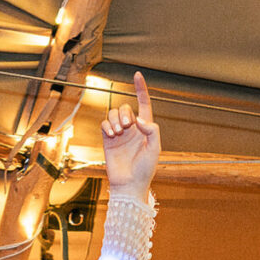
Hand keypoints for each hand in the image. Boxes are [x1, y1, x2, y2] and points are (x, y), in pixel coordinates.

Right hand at [100, 72, 160, 193]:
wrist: (130, 184)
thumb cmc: (145, 169)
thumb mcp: (155, 149)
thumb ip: (152, 130)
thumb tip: (138, 119)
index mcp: (146, 128)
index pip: (144, 104)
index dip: (141, 89)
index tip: (137, 75)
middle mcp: (132, 128)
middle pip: (125, 107)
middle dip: (125, 112)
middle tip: (127, 126)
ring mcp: (119, 133)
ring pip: (113, 114)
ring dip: (115, 119)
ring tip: (118, 132)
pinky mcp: (108, 139)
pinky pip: (104, 124)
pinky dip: (107, 126)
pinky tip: (112, 135)